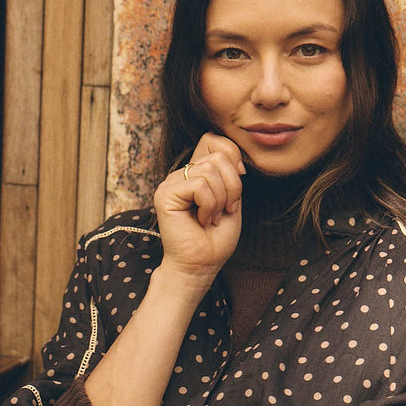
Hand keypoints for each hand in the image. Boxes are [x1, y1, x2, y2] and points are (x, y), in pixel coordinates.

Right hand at [153, 132, 244, 280]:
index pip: (212, 140)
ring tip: (211, 218)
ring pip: (209, 170)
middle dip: (232, 185)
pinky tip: (202, 220)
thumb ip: (230, 174)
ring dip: (220, 199)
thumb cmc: (215, 239)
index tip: (239, 178)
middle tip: (225, 210)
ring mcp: (170, 184)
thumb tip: (232, 156)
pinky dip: (209, 205)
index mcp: (195, 173)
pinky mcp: (165, 195)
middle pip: (217, 156)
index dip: (232, 154)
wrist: (200, 265)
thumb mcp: (232, 199)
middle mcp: (180, 175)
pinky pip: (199, 185)